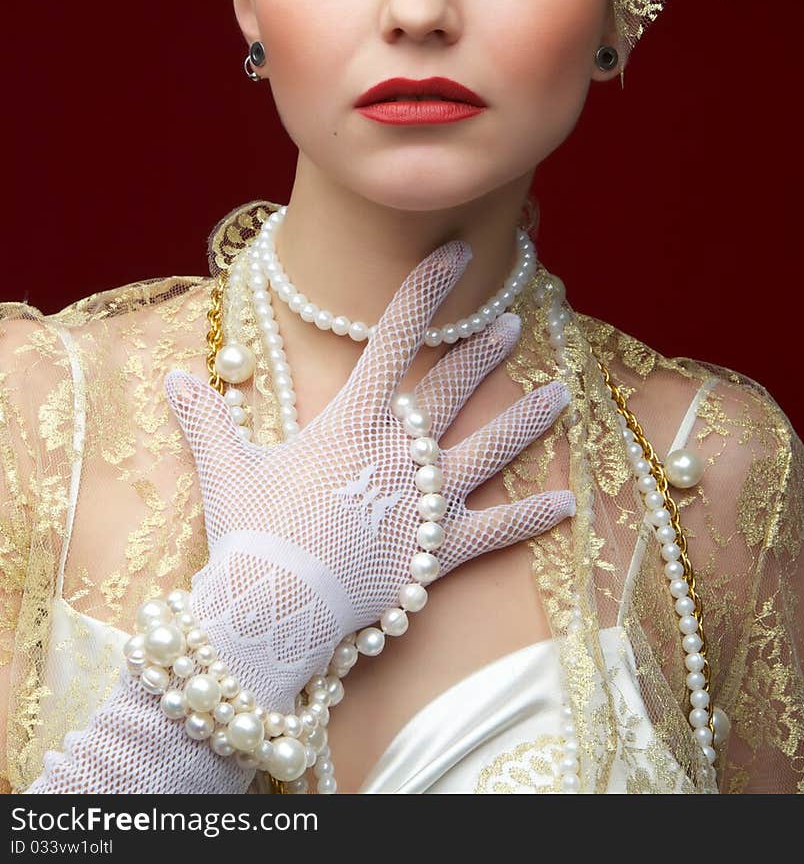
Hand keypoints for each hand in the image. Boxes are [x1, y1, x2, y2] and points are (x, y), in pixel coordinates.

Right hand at [164, 239, 574, 709]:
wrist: (273, 611)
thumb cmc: (249, 535)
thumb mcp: (225, 468)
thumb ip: (206, 419)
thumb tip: (174, 379)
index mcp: (352, 420)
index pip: (396, 338)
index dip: (428, 289)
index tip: (457, 253)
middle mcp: (398, 452)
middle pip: (451, 390)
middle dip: (483, 353)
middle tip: (513, 326)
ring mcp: (425, 502)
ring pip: (488, 450)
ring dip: (525, 421)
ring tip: (561, 394)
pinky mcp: (439, 552)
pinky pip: (496, 531)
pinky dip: (532, 518)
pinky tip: (568, 503)